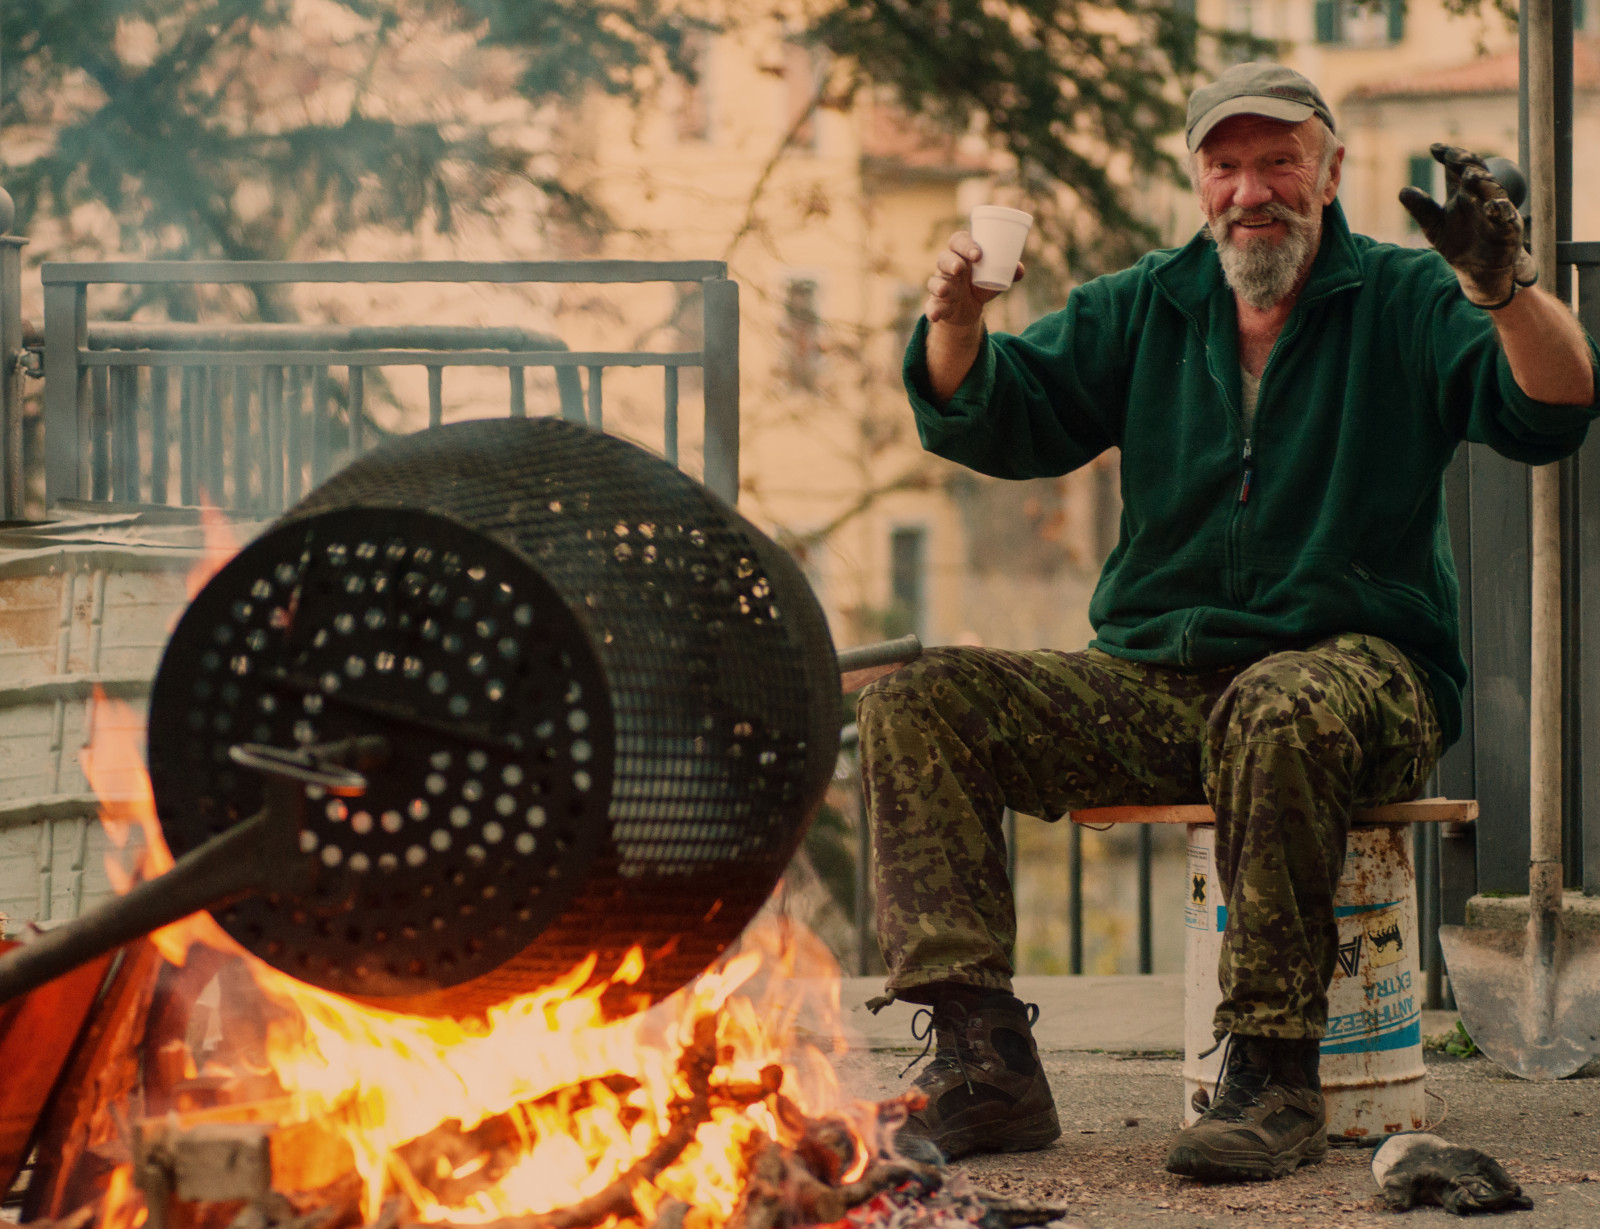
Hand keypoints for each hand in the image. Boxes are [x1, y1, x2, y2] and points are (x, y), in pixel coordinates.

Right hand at [925, 231, 1023, 327]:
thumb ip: (1008, 271)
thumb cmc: (981, 282)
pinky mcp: (936, 303)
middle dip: (951, 262)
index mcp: (961, 253)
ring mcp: (941, 284)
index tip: (978, 254)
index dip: (965, 244)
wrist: (968, 308)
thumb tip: (1019, 270)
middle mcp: (947, 266)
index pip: (958, 241)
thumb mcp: (995, 276)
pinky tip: (934, 316)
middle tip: (960, 268)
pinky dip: (932, 310)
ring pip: (934, 281)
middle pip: (943, 258)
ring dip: (939, 285)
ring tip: (945, 291)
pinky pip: (930, 305)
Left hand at [1399, 143, 1536, 306]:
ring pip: (1494, 190)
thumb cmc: (1460, 245)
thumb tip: (1402, 190)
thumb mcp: (1435, 228)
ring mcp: (1497, 212)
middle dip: (1466, 163)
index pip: (1457, 168)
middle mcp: (1481, 197)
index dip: (1448, 155)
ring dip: (1483, 182)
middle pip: (1476, 172)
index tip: (1434, 148)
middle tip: (1453, 156)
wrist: (1480, 273)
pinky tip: (1492, 207)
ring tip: (1471, 175)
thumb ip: (1422, 209)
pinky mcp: (1509, 230)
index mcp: (1463, 194)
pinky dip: (1500, 211)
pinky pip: (1507, 217)